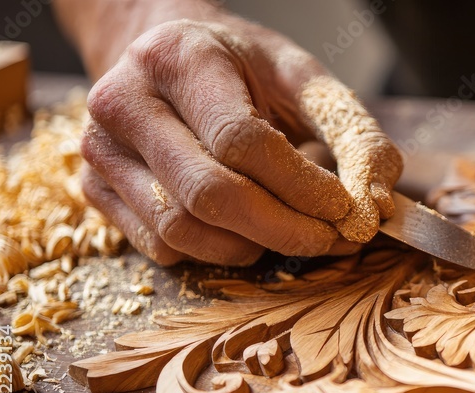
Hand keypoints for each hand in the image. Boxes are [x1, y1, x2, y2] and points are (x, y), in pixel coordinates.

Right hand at [77, 13, 401, 264]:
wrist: (161, 59)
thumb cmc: (238, 69)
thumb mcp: (301, 80)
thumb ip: (350, 131)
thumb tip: (379, 199)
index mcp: (181, 60)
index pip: (241, 142)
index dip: (300, 187)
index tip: (345, 210)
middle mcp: (126, 101)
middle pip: (208, 194)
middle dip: (282, 229)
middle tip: (328, 239)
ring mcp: (101, 150)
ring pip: (182, 230)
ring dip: (252, 246)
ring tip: (290, 230)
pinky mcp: (95, 190)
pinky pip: (161, 247)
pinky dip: (215, 252)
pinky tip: (245, 229)